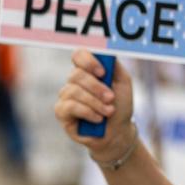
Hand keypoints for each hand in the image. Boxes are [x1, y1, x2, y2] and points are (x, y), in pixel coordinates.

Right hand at [54, 49, 135, 163]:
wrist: (118, 131)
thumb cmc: (120, 105)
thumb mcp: (123, 83)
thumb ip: (115, 66)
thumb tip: (105, 52)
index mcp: (88, 70)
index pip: (79, 55)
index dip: (88, 61)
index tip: (102, 72)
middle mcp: (74, 81)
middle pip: (77, 74)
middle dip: (97, 87)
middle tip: (111, 98)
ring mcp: (66, 96)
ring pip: (74, 91)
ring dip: (95, 102)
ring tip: (109, 111)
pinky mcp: (61, 112)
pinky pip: (70, 106)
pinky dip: (88, 112)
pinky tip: (98, 119)